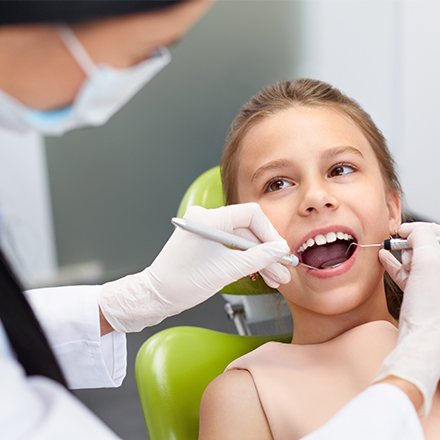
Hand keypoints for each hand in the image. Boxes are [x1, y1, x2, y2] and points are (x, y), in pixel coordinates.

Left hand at [98, 203, 290, 332]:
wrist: (156, 296)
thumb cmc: (182, 283)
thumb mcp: (227, 270)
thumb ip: (258, 258)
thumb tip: (279, 251)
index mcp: (209, 218)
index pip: (251, 214)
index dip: (270, 233)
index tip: (281, 251)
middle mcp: (206, 218)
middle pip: (247, 229)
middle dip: (266, 251)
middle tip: (282, 269)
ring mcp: (205, 230)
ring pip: (241, 240)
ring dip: (258, 258)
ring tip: (275, 277)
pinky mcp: (204, 242)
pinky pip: (230, 246)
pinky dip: (244, 259)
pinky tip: (260, 272)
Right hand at [376, 222, 439, 414]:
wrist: (422, 344)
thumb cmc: (431, 308)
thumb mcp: (428, 262)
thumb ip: (422, 237)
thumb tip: (411, 229)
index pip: (439, 235)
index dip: (421, 229)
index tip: (403, 230)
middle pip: (430, 247)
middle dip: (412, 243)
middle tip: (398, 243)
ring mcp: (435, 288)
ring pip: (419, 261)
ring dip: (402, 254)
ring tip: (387, 249)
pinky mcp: (425, 298)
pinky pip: (411, 275)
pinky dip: (396, 266)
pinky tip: (384, 259)